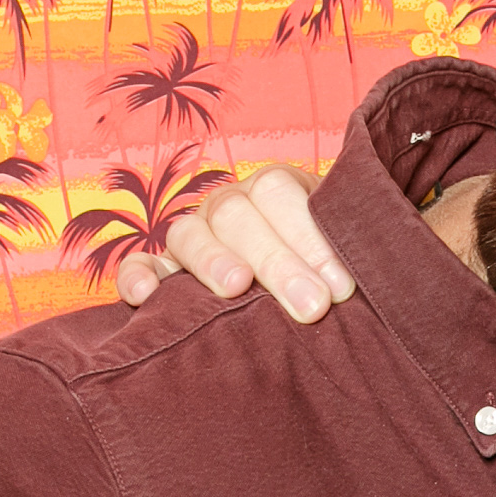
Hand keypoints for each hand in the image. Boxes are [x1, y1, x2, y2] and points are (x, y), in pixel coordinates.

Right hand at [115, 162, 353, 321]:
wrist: (304, 285)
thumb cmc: (330, 270)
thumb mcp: (346, 251)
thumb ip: (350, 255)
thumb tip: (358, 285)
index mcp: (275, 190)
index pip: (279, 192)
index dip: (309, 237)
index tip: (341, 286)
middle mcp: (229, 208)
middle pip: (237, 216)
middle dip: (277, 261)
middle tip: (312, 306)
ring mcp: (193, 238)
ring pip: (188, 234)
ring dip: (212, 260)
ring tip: (238, 288)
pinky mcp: (166, 273)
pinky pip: (140, 268)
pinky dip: (138, 277)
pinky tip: (146, 298)